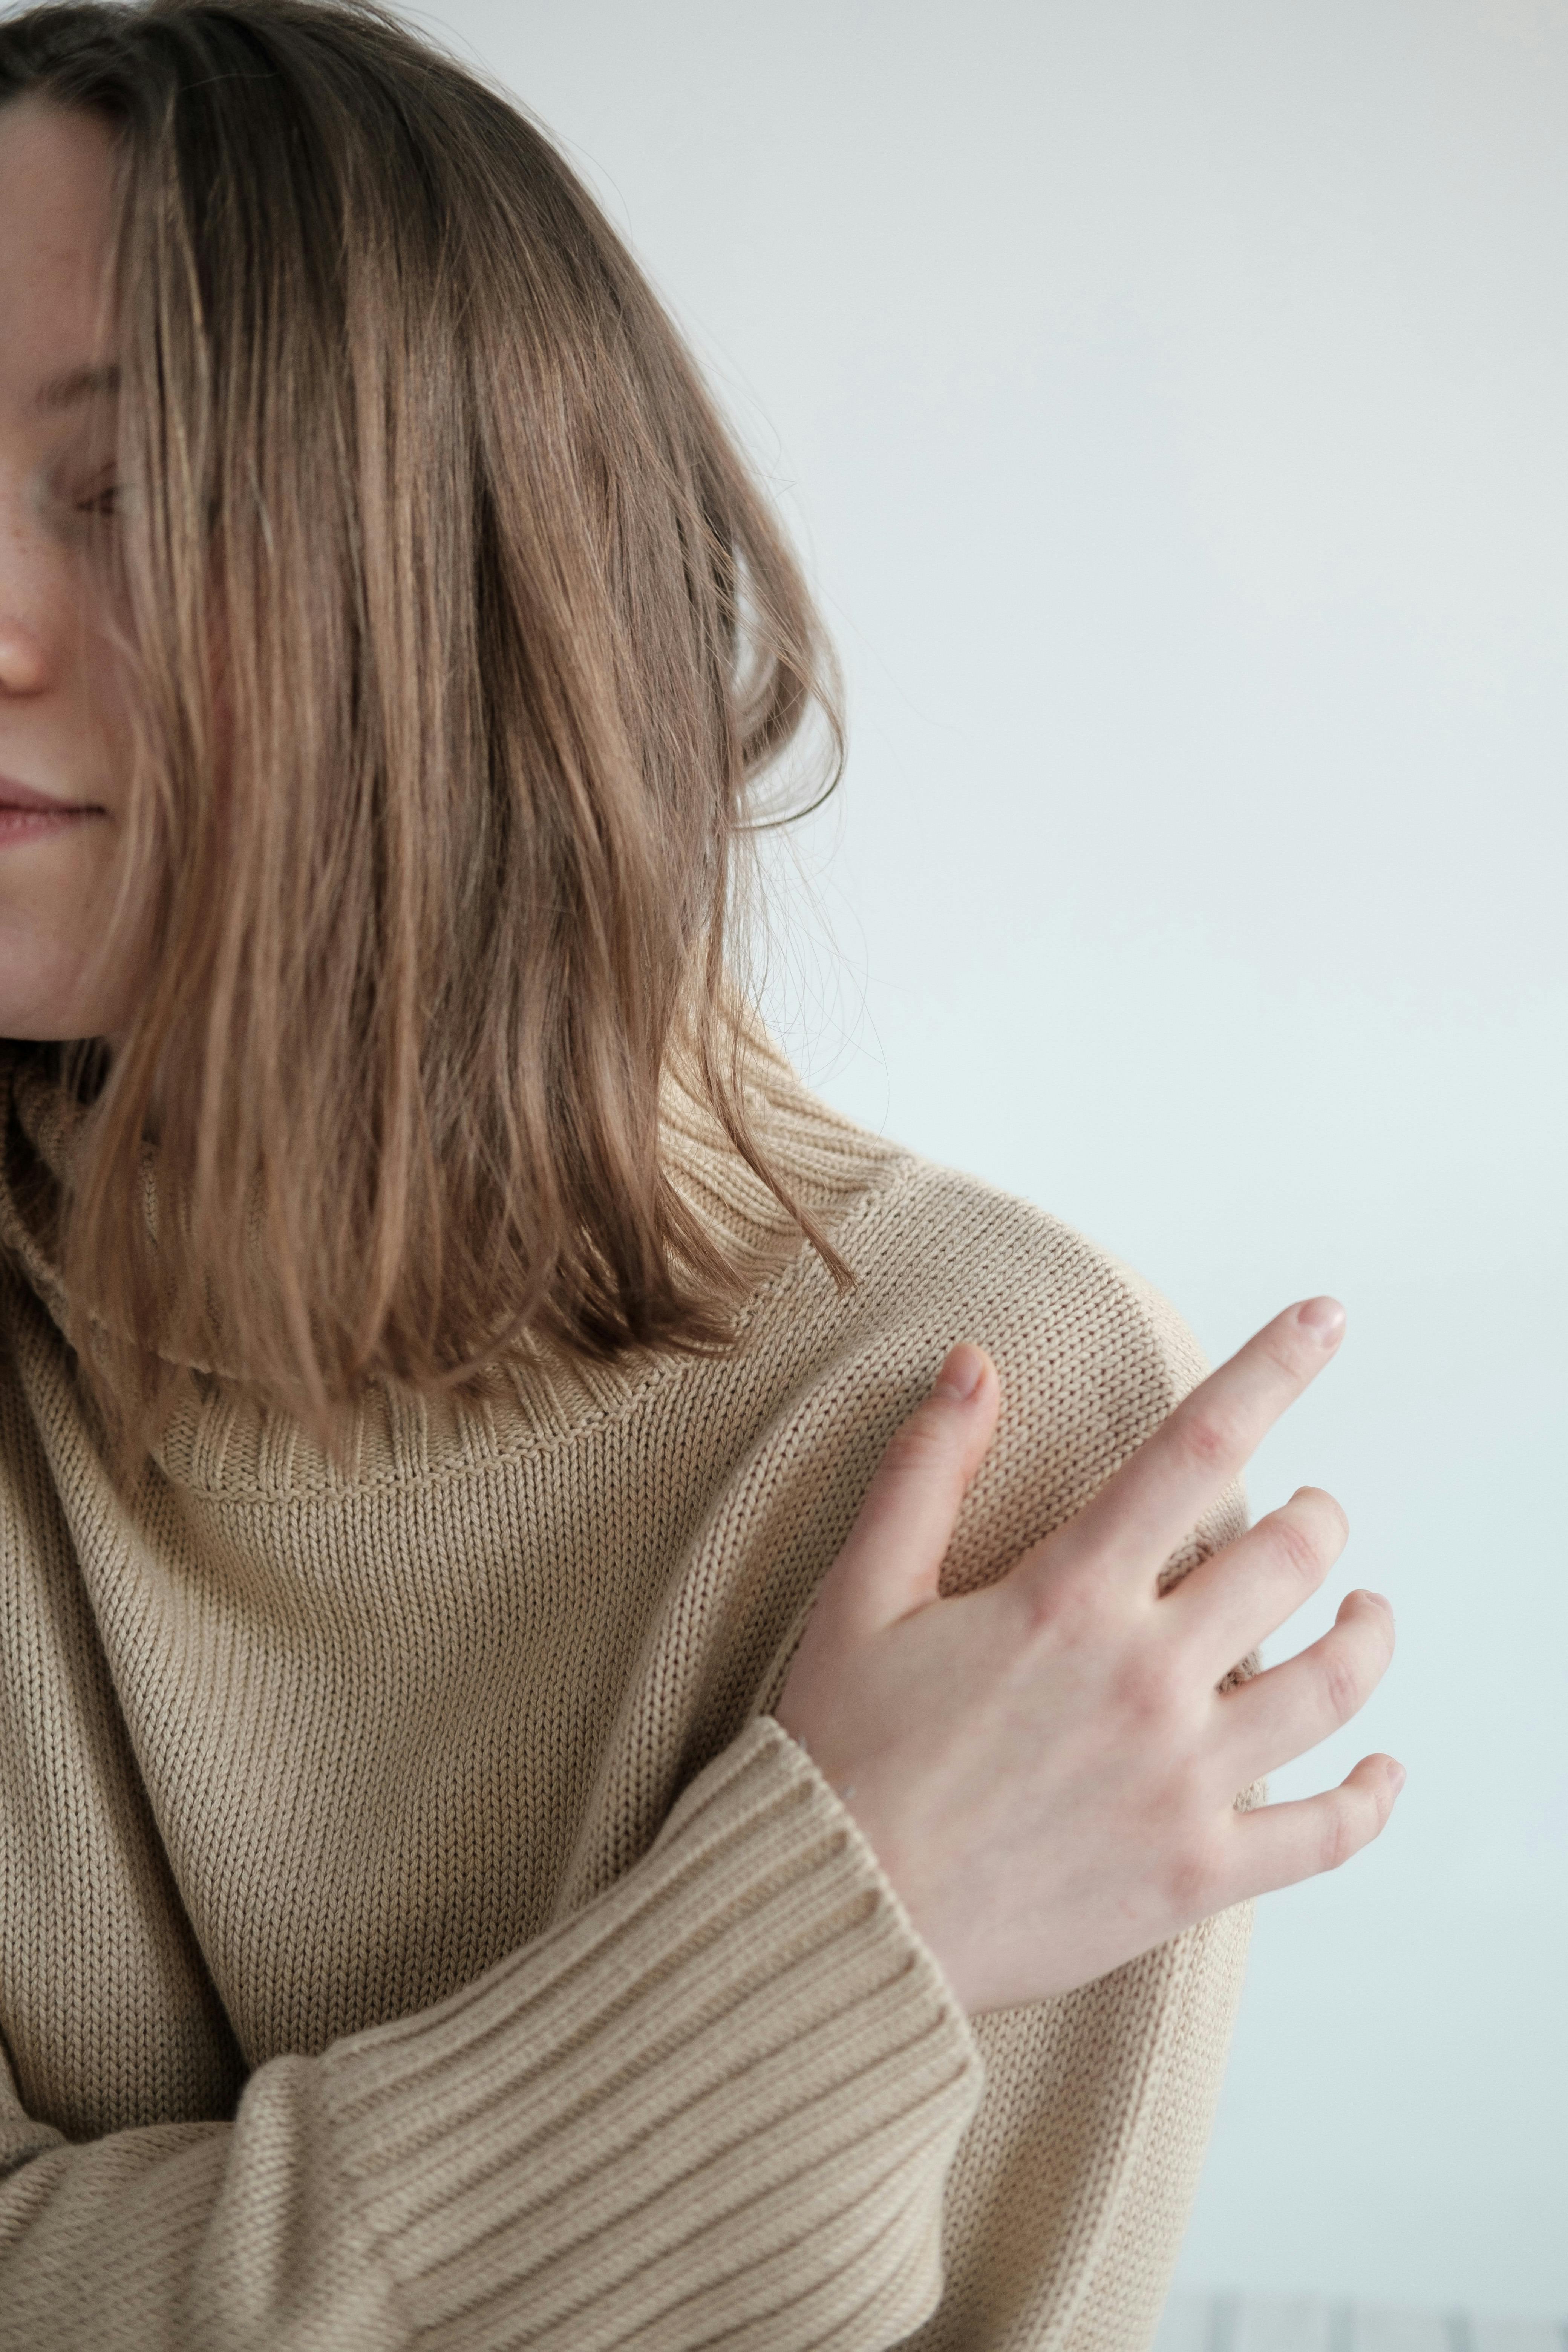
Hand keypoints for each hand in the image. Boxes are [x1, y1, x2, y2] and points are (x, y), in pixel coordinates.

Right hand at [773, 1298, 1401, 2014]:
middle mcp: (1145, 1677)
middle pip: (1291, 1559)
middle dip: (1318, 1519)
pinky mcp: (1196, 1873)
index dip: (1274, 1369)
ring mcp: (1182, 1779)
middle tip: (1310, 1514)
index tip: (1328, 1318)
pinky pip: (1324, 1834)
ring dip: (1367, 1632)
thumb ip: (925, 1472)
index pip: (1197, 1447)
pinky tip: (1380, 1769)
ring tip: (1367, 1610)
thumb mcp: (863, 1594)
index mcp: (1069, 1598)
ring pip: (1332, 1683)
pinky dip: (1369, 1798)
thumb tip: (975, 1364)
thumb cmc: (846, 1755)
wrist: (843, 1918)